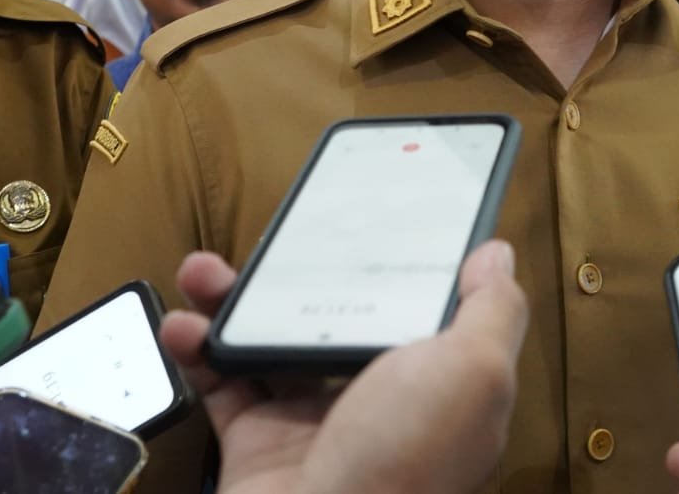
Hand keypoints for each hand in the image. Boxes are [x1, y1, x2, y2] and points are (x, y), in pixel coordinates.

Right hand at [159, 240, 528, 493]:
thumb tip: (496, 255)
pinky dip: (196, 348)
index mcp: (436, 384)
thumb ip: (491, 312)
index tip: (372, 213)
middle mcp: (377, 402)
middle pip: (337, 315)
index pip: (421, 308)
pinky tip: (182, 323)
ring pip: (271, 340)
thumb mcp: (474, 374)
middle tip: (273, 236)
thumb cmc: (406, 464)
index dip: (399, 260)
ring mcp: (312, 422)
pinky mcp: (258, 443)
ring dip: (233, 299)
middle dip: (301, 270)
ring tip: (204, 271)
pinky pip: (223, 383)